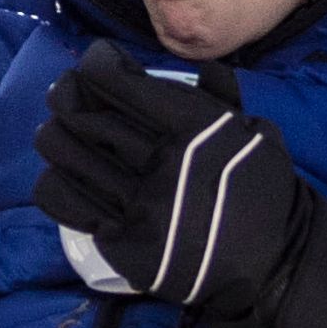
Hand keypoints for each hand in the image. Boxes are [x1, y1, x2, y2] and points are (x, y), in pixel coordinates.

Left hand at [29, 43, 326, 327]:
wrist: (272, 263)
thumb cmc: (262, 191)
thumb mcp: (254, 132)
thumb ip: (220, 97)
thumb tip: (200, 66)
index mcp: (192, 127)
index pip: (115, 81)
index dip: (95, 64)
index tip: (95, 65)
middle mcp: (160, 161)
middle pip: (80, 113)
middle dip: (65, 95)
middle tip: (65, 94)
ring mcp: (137, 204)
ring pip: (64, 153)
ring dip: (54, 135)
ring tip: (59, 131)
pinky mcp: (122, 240)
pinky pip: (65, 201)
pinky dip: (55, 181)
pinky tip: (64, 174)